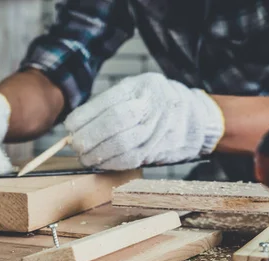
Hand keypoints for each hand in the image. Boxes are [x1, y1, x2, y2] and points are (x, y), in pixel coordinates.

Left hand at [64, 72, 224, 169]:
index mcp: (142, 87)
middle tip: (75, 145)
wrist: (198, 118)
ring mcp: (158, 129)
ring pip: (122, 145)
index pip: (108, 103)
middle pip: (114, 124)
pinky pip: (130, 160)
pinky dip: (111, 164)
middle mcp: (153, 107)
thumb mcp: (137, 89)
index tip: (70, 127)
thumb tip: (76, 125)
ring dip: (97, 155)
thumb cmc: (158, 103)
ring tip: (85, 157)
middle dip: (89, 138)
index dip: (84, 118)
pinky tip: (100, 163)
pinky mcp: (159, 150)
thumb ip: (110, 103)